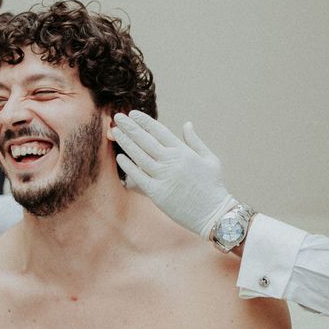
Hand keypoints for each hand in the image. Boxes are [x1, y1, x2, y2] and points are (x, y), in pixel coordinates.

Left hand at [112, 110, 235, 238]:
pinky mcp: (157, 193)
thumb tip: (187, 124)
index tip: (133, 114)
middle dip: (130, 127)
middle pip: (145, 140)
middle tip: (118, 117)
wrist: (213, 213)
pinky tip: (120, 157)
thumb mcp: (210, 159)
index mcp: (183, 151)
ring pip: (139, 155)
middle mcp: (171, 161)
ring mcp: (163, 177)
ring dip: (126, 142)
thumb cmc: (213, 187)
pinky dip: (128, 166)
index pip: (159, 131)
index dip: (144, 121)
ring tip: (115, 132)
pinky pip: (138, 176)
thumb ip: (195, 141)